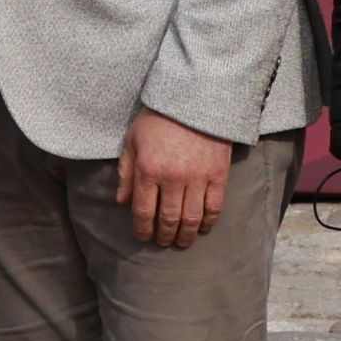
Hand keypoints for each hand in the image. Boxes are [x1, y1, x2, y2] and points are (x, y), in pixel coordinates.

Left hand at [115, 107, 238, 249]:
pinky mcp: (218, 175)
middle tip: (162, 242)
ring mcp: (197, 178)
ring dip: (185, 235)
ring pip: (191, 218)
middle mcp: (172, 178)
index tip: (143, 237)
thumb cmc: (158, 118)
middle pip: (168, 219)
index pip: (143, 212)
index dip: (142, 230)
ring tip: (182, 241)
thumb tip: (122, 202)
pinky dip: (208, 221)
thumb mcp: (132, 140)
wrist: (195, 99)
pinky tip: (202, 227)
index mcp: (148, 170)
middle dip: (164, 236)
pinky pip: (214, 207)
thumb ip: (126, 172)